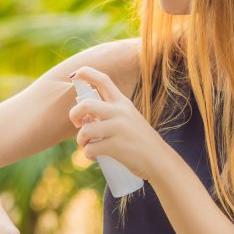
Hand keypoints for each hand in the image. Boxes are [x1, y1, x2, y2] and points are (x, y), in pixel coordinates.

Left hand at [68, 66, 167, 182]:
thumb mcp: (129, 119)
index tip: (73, 75)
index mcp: (123, 103)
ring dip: (80, 140)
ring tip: (86, 145)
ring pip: (86, 129)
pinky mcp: (116, 146)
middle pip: (86, 104)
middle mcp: (120, 112)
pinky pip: (91, 149)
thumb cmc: (140, 141)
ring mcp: (119, 129)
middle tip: (77, 123)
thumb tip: (83, 117)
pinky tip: (94, 157)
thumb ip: (109, 114)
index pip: (103, 80)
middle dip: (74, 113)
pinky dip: (88, 154)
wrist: (159, 160)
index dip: (85, 73)